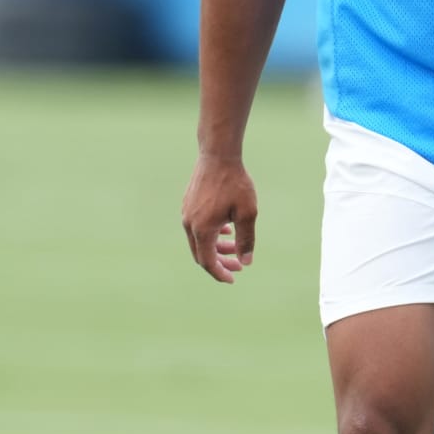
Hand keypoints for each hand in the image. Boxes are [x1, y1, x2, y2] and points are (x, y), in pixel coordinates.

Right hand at [181, 154, 257, 282]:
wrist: (218, 155)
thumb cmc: (235, 183)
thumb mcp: (247, 213)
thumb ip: (246, 239)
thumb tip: (246, 262)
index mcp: (202, 230)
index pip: (208, 262)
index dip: (220, 273)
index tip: (233, 278)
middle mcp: (189, 224)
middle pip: (202, 253)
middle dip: (220, 262)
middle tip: (239, 265)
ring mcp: (186, 213)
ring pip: (199, 240)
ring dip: (216, 247)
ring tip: (234, 247)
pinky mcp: (188, 204)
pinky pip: (197, 227)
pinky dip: (211, 234)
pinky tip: (226, 231)